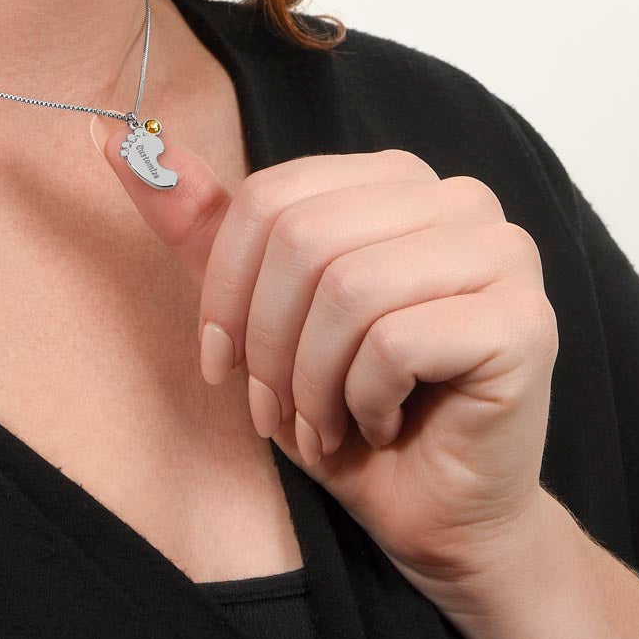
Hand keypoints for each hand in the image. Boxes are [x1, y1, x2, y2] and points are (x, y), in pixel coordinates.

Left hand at [90, 116, 559, 603]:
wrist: (431, 504)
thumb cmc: (343, 401)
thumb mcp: (256, 309)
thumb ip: (199, 223)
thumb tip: (113, 134)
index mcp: (392, 178)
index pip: (272, 195)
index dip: (226, 287)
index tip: (220, 361)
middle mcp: (456, 197)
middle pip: (304, 238)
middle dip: (266, 344)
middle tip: (273, 408)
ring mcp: (502, 252)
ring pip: (347, 288)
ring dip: (309, 382)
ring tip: (320, 423)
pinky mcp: (524, 318)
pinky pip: (395, 340)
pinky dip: (362, 402)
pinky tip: (379, 424)